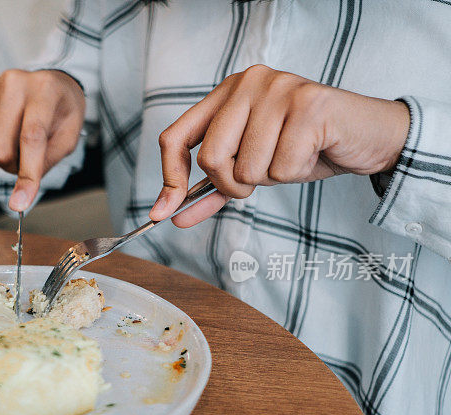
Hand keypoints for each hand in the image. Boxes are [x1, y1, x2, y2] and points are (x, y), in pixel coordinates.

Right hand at [0, 69, 85, 211]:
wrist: (51, 82)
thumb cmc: (62, 111)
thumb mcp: (69, 136)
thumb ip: (47, 162)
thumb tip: (21, 196)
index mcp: (44, 90)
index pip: (31, 137)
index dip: (26, 173)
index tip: (20, 203)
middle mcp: (15, 83)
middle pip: (2, 148)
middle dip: (14, 165)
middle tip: (30, 155)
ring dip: (7, 153)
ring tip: (22, 134)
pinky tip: (10, 128)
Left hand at [149, 64, 409, 227]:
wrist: (367, 138)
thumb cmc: (304, 148)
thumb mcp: (250, 167)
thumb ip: (210, 189)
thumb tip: (169, 215)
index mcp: (228, 91)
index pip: (175, 136)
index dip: (168, 177)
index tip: (164, 212)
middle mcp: (249, 82)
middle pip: (210, 159)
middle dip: (233, 184)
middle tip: (260, 177)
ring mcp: (279, 89)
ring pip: (247, 168)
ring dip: (270, 177)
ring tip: (292, 156)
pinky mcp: (309, 106)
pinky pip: (281, 168)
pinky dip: (296, 173)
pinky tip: (312, 152)